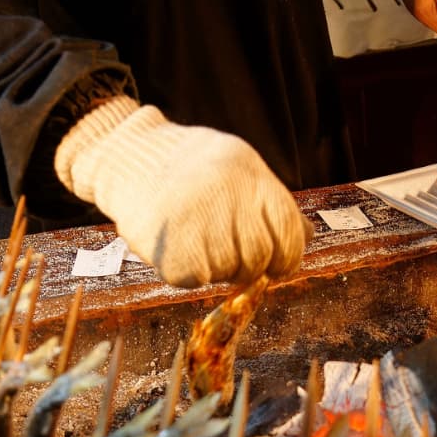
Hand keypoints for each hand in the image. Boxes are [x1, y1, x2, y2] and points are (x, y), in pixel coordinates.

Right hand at [56, 97, 307, 287]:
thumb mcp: (239, 170)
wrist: (128, 157)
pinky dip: (191, 273)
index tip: (276, 267)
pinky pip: (195, 279)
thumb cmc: (191, 167)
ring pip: (228, 271)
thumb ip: (270, 204)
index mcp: (251, 177)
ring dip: (218, 268)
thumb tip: (307, 236)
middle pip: (259, 257)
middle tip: (230, 257)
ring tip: (198, 242)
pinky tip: (179, 248)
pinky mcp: (169, 244)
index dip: (288, 258)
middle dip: (250, 267)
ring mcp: (197, 219)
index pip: (289, 232)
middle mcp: (227, 196)